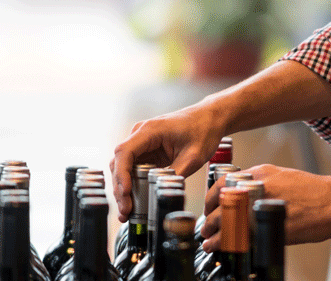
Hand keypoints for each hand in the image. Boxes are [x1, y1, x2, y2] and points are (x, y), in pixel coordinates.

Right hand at [109, 102, 225, 221]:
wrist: (210, 118)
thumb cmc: (203, 130)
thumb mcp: (194, 156)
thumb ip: (175, 174)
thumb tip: (161, 194)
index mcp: (150, 131)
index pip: (125, 152)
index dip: (121, 175)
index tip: (125, 193)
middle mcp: (140, 134)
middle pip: (119, 162)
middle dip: (120, 188)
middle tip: (126, 211)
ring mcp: (142, 142)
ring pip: (123, 167)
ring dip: (122, 189)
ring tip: (126, 212)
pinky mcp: (147, 150)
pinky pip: (133, 168)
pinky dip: (131, 184)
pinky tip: (132, 201)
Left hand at [199, 164, 330, 251]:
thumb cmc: (315, 192)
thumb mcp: (284, 177)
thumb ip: (261, 184)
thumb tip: (244, 196)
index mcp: (260, 173)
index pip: (222, 183)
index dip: (211, 198)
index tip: (210, 207)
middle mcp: (257, 187)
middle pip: (220, 203)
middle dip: (210, 218)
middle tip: (207, 227)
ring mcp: (262, 206)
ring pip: (225, 220)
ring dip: (214, 232)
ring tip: (209, 240)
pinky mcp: (269, 225)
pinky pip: (239, 235)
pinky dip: (225, 243)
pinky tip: (221, 247)